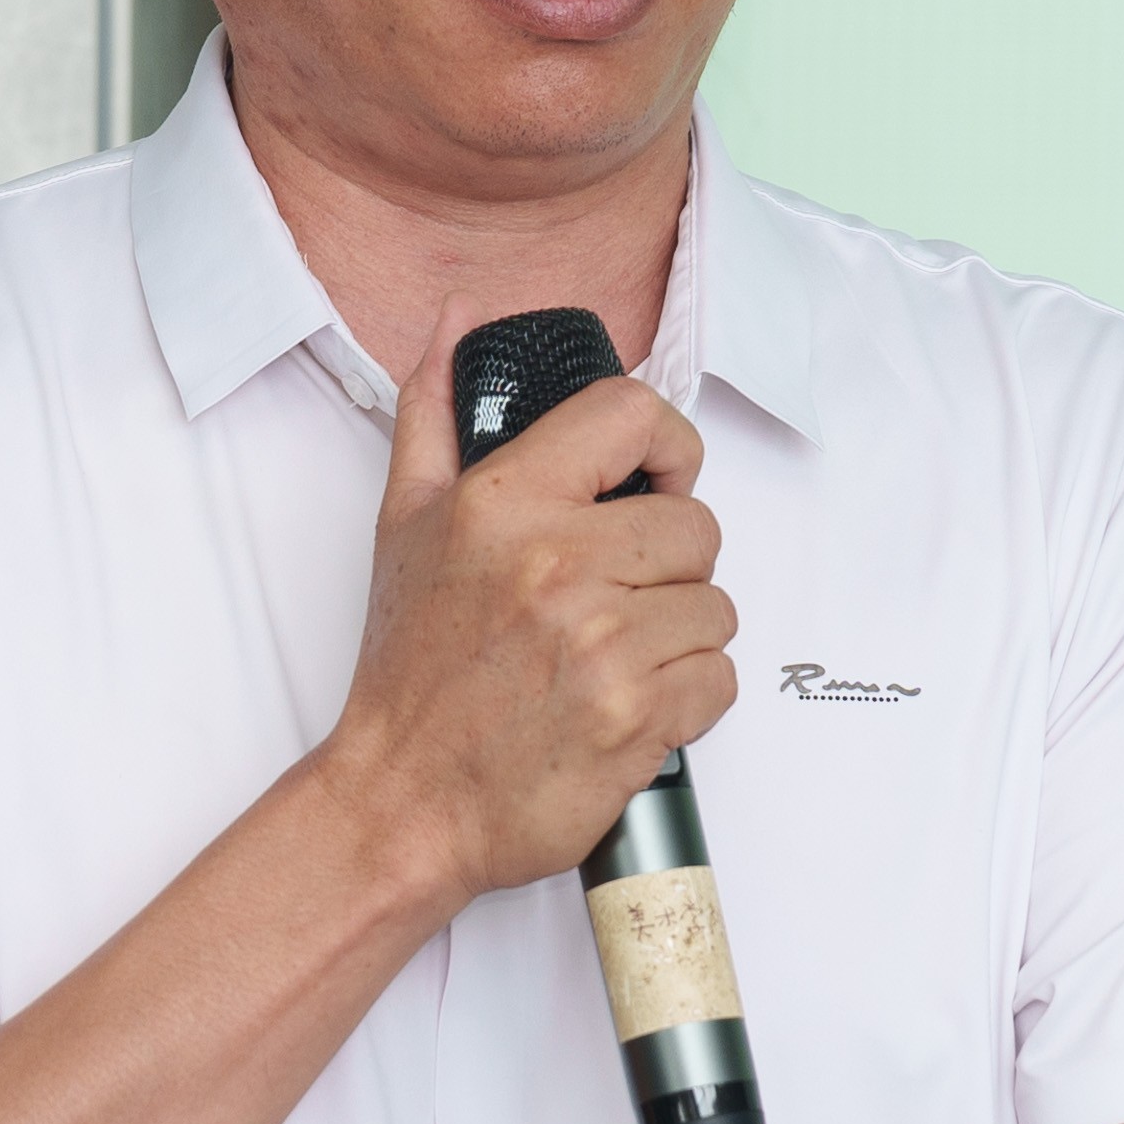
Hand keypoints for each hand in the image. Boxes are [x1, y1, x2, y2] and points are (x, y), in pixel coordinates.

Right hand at [317, 318, 735, 907]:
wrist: (402, 802)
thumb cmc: (410, 673)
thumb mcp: (403, 523)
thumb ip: (435, 412)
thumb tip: (459, 320)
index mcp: (505, 503)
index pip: (633, 415)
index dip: (666, 445)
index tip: (657, 478)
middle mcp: (557, 565)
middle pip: (697, 526)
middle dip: (668, 565)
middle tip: (614, 598)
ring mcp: (603, 644)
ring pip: (716, 607)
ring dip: (679, 637)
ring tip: (612, 657)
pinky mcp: (638, 718)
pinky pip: (720, 679)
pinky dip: (688, 699)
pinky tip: (628, 703)